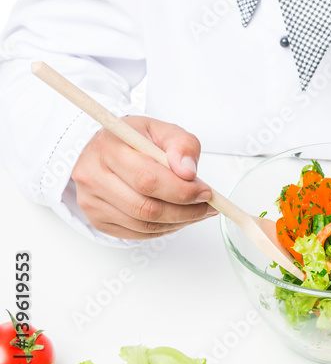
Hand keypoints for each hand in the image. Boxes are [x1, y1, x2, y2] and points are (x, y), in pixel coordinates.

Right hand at [72, 116, 216, 238]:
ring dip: (177, 222)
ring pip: (142, 224)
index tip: (205, 191)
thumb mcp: (161, 130)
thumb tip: (188, 172)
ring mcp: (92, 201)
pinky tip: (176, 217)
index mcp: (109, 147)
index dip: (181, 190)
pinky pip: (136, 234)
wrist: (106, 148)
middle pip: (145, 207)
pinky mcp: (97, 219)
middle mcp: (94, 176)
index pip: (148, 178)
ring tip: (196, 211)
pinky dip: (162, 229)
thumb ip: (181, 144)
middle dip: (184, 210)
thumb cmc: (134, 139)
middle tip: (205, 204)